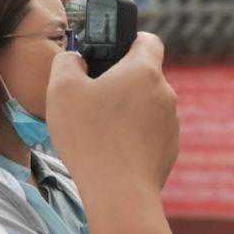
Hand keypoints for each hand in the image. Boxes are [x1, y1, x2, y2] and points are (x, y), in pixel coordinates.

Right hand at [46, 33, 179, 195]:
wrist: (119, 192)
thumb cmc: (90, 138)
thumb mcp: (62, 90)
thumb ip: (67, 62)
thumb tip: (76, 60)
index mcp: (144, 71)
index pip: (148, 40)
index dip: (128, 41)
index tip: (110, 54)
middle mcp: (166, 94)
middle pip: (144, 77)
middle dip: (120, 83)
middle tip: (92, 99)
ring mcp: (172, 123)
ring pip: (147, 107)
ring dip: (127, 112)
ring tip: (99, 130)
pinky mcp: (170, 149)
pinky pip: (150, 133)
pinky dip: (133, 137)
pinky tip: (112, 151)